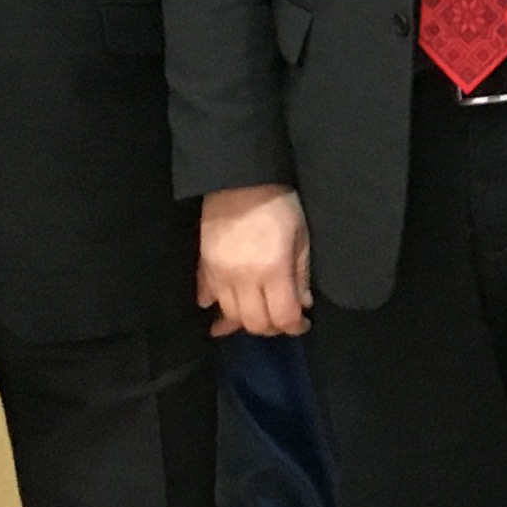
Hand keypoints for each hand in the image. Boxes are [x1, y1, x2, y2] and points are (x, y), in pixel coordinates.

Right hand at [198, 184, 311, 337]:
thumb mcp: (301, 236)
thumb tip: (303, 304)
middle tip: (282, 319)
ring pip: (230, 315)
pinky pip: (205, 296)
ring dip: (246, 321)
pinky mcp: (203, 265)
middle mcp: (243, 279)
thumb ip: (301, 274)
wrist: (238, 178)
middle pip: (255, 323)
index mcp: (273, 270)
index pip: (283, 317)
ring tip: (258, 314)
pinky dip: (215, 305)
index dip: (295, 327)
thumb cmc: (279, 204)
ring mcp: (219, 274)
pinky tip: (223, 305)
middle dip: (272, 328)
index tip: (303, 323)